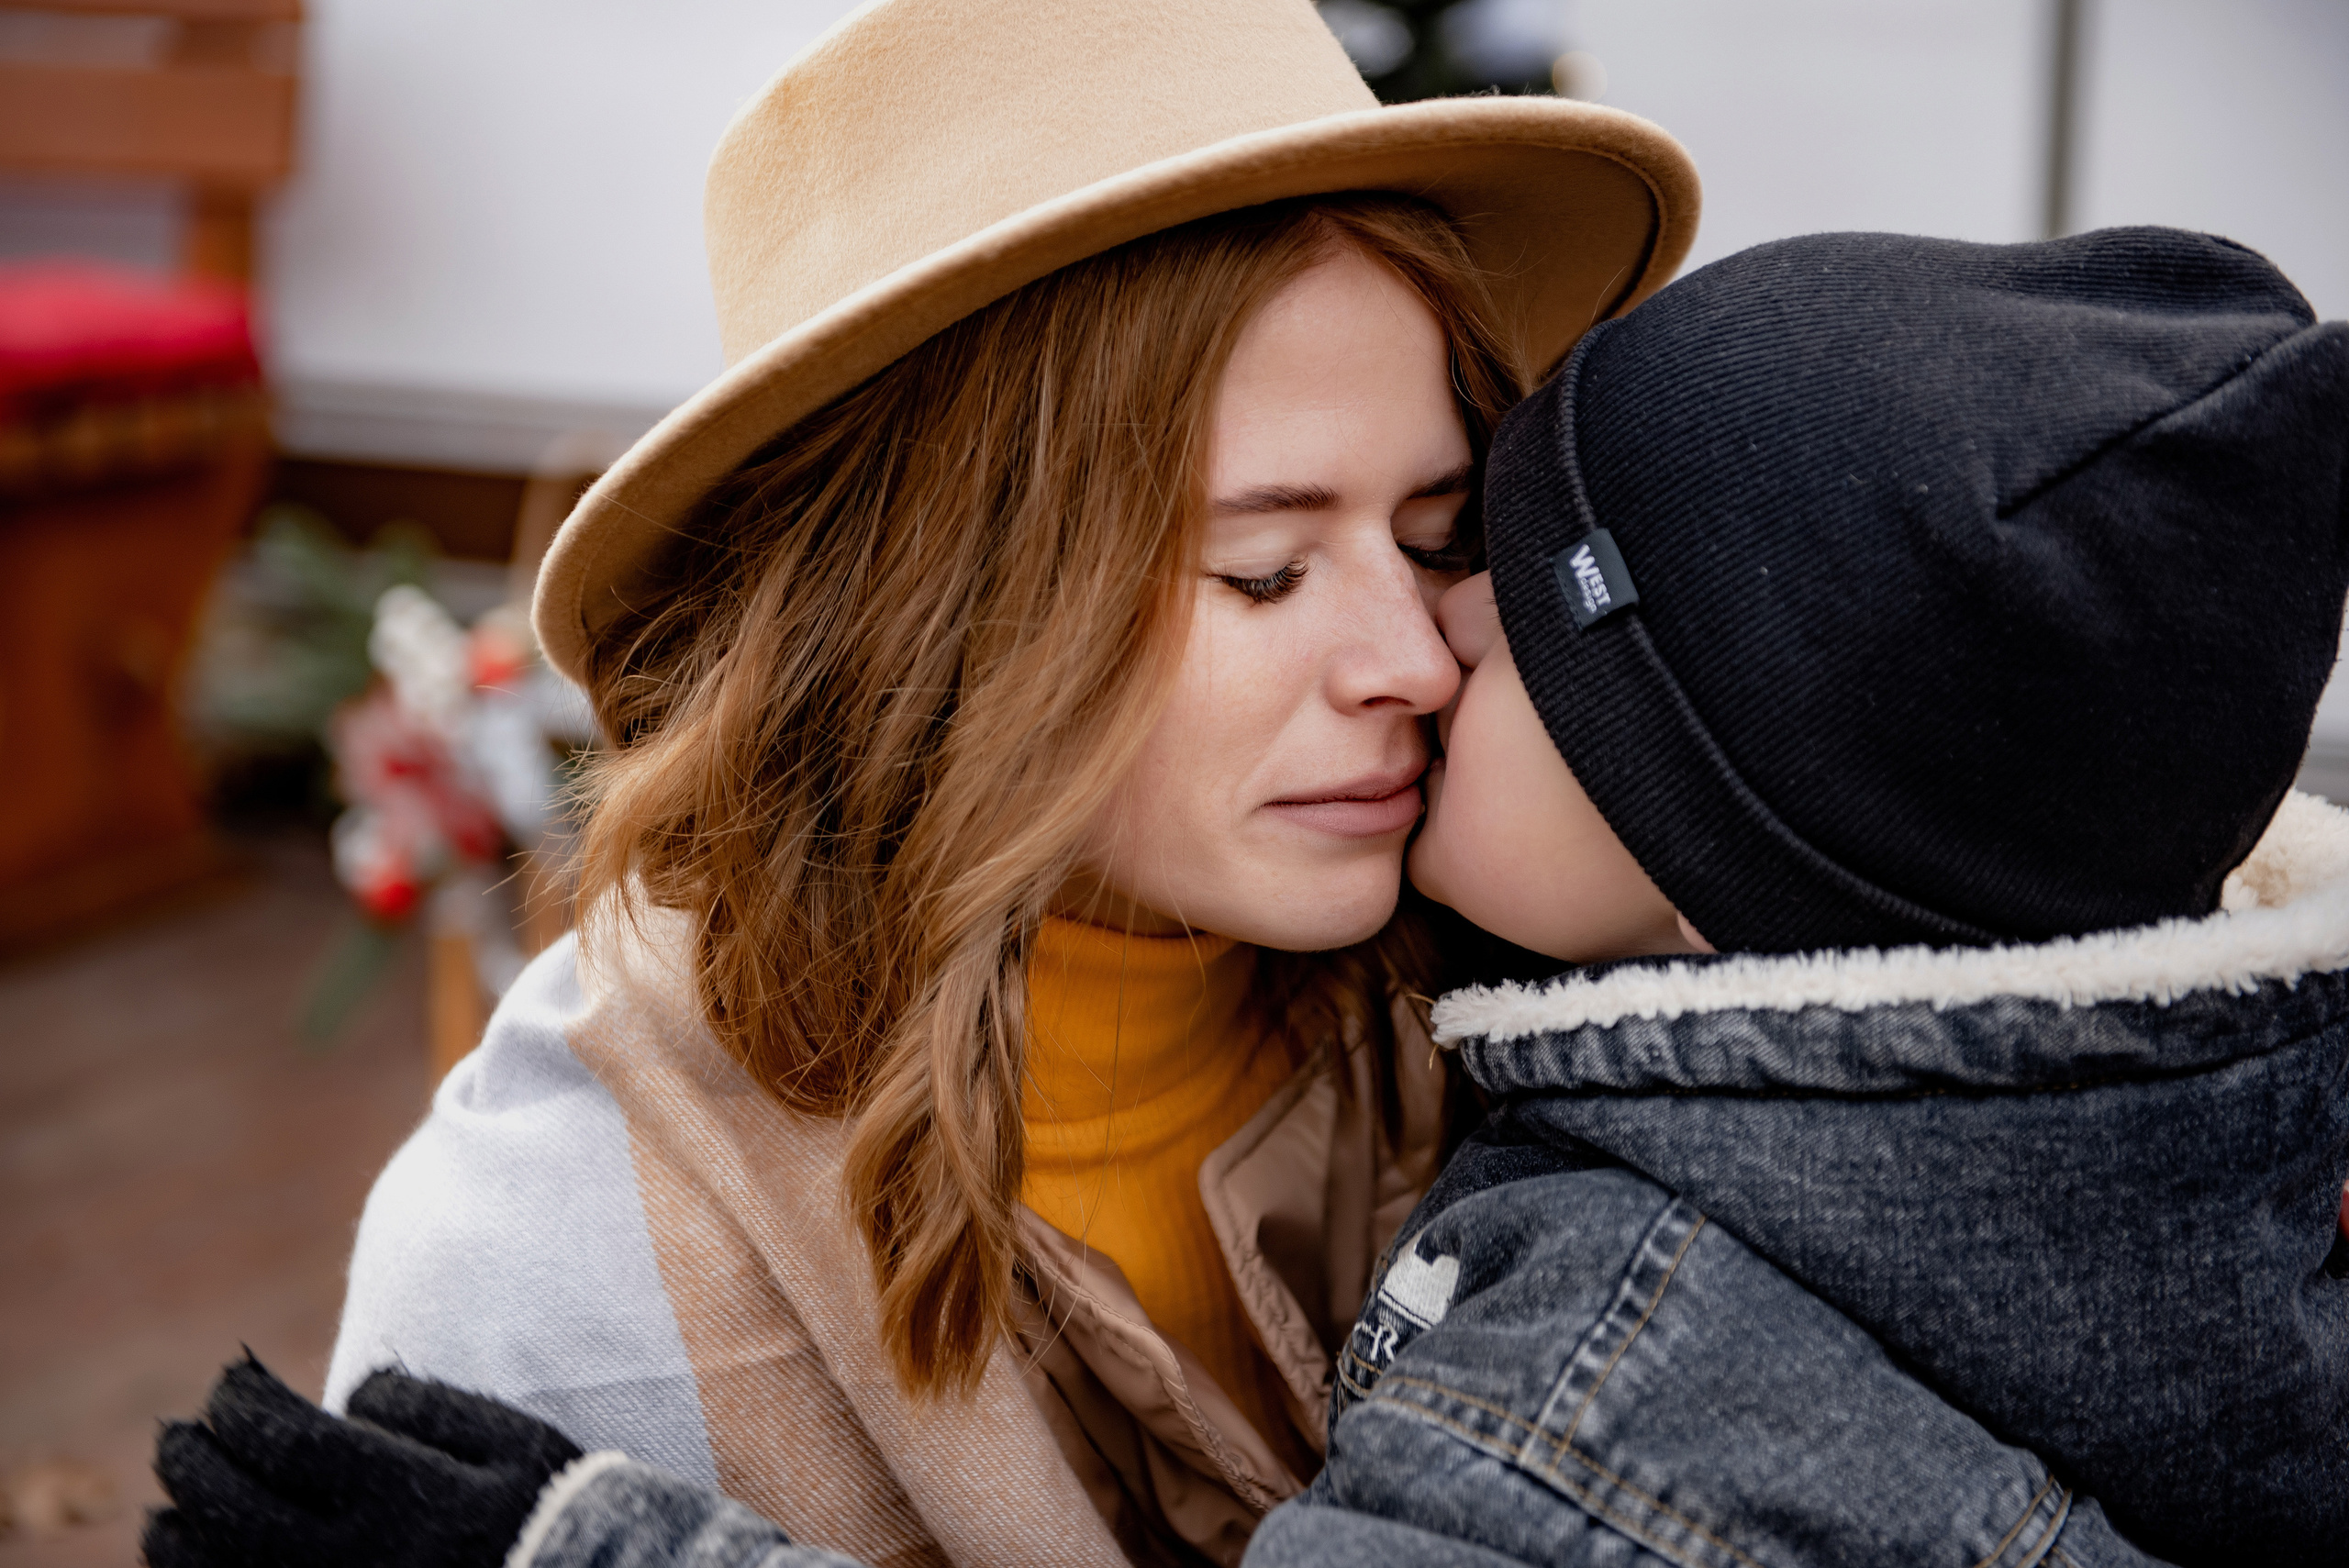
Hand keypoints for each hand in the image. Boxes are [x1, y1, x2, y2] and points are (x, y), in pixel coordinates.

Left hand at [144, 1353, 581, 1567]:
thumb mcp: (515, 1441)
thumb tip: (352, 1395)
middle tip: (180, 1430)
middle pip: (234, 1503)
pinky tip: (187, 1549)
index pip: (286, 1440)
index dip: (242, 1404)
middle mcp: (353, 1557)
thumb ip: (432, 1407)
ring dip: (179, 1521)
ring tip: (174, 1491)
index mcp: (401, 1496)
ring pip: (218, 1565)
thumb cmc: (547, 1510)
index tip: (231, 1379)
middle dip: (194, 1456)